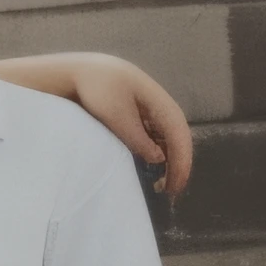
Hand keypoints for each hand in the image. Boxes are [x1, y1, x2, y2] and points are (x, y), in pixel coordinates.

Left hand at [54, 54, 193, 199]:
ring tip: (161, 186)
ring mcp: (155, 111)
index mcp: (160, 103)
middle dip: (178, 167)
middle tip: (169, 193)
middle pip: (179, 140)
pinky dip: (159, 154)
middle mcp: (163, 107)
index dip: (180, 163)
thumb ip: (138, 139)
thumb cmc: (99, 90)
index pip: (179, 137)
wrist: (85, 71)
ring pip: (170, 140)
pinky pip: (159, 138)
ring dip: (170, 162)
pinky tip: (153, 169)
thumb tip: (158, 159)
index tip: (174, 187)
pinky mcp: (145, 116)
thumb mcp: (116, 117)